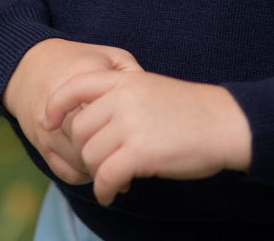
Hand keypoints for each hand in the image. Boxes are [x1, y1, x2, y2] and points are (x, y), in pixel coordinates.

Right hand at [1, 39, 141, 183]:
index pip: (107, 109)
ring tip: (121, 159)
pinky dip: (86, 175)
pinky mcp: (40, 145)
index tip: (144, 130)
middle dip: (116, 150)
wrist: (31, 67)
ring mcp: (48, 129)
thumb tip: (152, 103)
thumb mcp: (109, 56)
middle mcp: (61, 107)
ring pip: (81, 161)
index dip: (128, 125)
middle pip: (95, 140)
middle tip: (136, 151)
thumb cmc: (79, 61)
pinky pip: (66, 172)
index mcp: (81, 79)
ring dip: (103, 166)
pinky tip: (101, 164)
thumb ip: (132, 74)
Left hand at [45, 70, 252, 204]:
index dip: (56, 104)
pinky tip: (114, 193)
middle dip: (85, 152)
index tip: (48, 121)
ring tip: (113, 179)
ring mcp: (131, 124)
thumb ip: (122, 99)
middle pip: (79, 130)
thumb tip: (91, 125)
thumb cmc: (191, 111)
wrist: (225, 123)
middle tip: (102, 163)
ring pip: (90, 156)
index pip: (75, 85)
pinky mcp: (140, 152)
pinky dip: (105, 190)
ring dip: (97, 173)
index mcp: (126, 80)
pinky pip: (105, 177)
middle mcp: (124, 98)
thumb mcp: (152, 90)